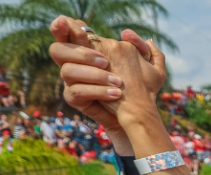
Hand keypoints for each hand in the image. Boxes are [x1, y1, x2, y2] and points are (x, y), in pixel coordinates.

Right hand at [49, 16, 165, 127]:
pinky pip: (77, 91)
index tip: (66, 22)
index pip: (69, 33)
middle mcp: (76, 63)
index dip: (63, 26)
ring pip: (67, 71)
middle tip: (105, 62)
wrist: (136, 116)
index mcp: (91, 50)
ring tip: (118, 82)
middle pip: (58, 50)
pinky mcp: (74, 98)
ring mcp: (72, 81)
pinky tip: (116, 94)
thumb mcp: (152, 69)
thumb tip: (126, 33)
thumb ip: (142, 48)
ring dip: (93, 74)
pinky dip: (98, 91)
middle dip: (80, 53)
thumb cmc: (142, 89)